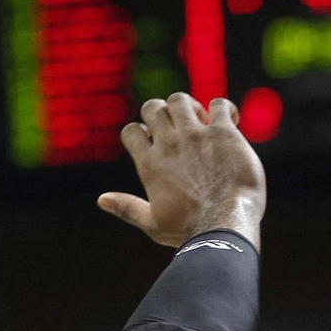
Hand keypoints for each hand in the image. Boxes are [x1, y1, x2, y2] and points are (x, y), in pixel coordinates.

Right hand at [98, 94, 265, 249]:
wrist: (225, 227)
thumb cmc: (190, 231)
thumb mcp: (154, 224)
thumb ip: (128, 208)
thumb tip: (101, 200)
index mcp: (150, 164)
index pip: (131, 131)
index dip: (141, 134)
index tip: (155, 145)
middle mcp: (169, 144)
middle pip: (153, 107)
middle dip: (162, 114)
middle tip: (178, 130)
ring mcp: (196, 135)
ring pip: (180, 100)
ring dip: (188, 107)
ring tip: (200, 122)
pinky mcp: (223, 133)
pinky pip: (219, 104)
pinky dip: (222, 108)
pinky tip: (229, 122)